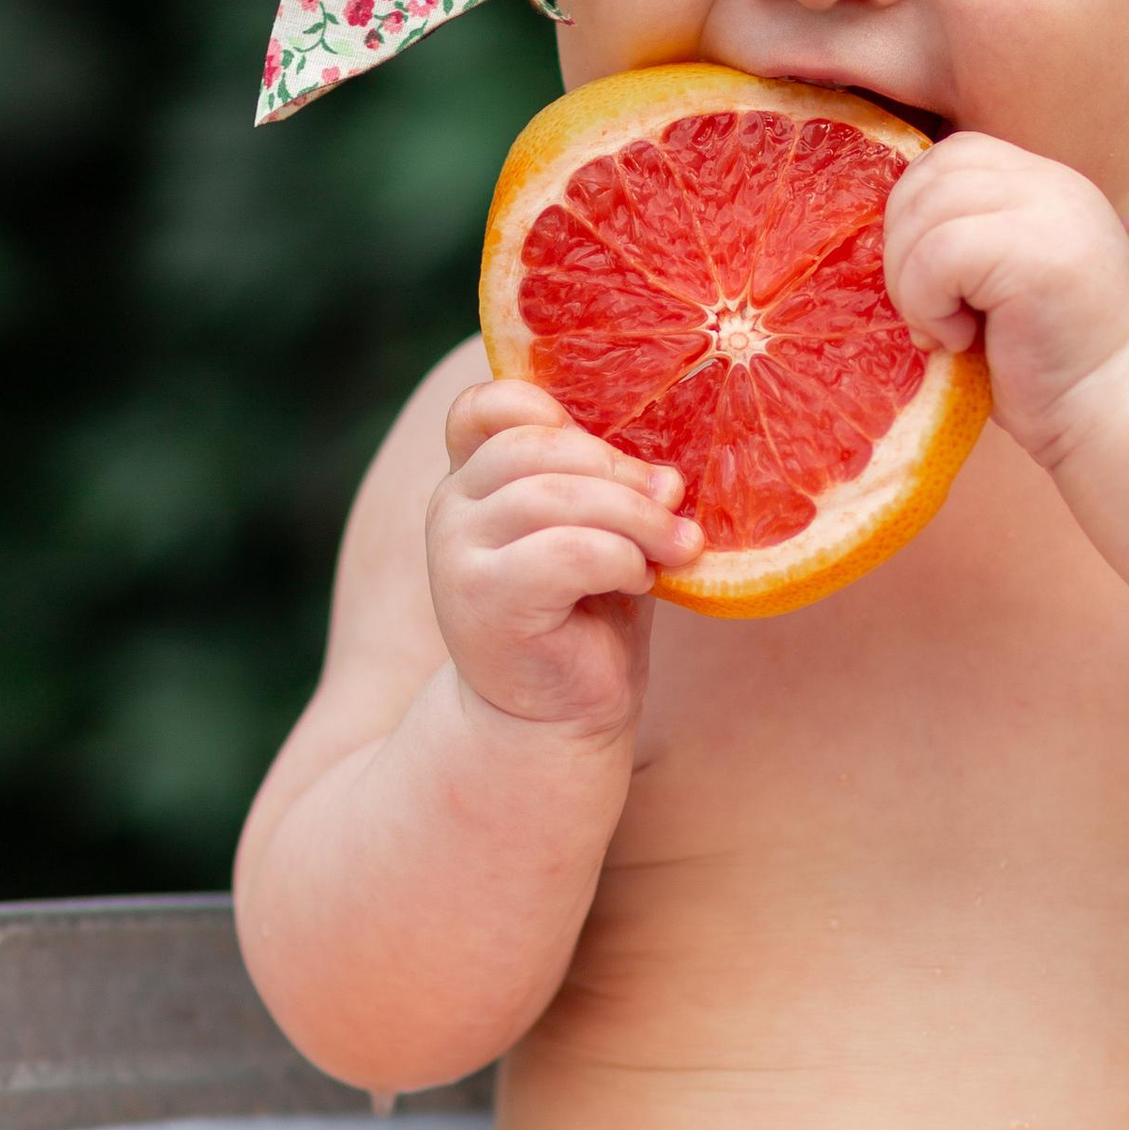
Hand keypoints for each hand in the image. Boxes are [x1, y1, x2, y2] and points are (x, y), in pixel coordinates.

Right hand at [427, 382, 699, 738]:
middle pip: (536, 445)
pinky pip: (566, 551)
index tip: (612, 449)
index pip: (486, 407)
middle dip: (621, 470)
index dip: (549, 409)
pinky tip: (639, 581)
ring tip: (675, 548)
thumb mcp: (596, 533)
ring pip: (553, 495)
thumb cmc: (584, 619)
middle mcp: (452, 508)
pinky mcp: (482, 601)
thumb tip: (666, 473)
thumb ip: (608, 488)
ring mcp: (456, 554)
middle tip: (675, 500)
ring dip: (634, 517)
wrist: (553, 722)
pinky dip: (619, 559)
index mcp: (475, 480)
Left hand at [882, 132, 1128, 464]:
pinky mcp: (1038, 255)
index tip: (926, 281)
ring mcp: (1052, 213)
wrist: (1118, 418)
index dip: (914, 211)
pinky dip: (927, 305)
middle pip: (930, 174)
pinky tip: (961, 342)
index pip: (952, 156)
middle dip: (901, 247)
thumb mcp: (1000, 285)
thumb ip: (961, 238)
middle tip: (925, 314)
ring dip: (911, 282)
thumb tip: (875, 226)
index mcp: (1048, 185)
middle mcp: (1056, 184)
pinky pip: (937, 256)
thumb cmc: (1048, 368)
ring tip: (945, 332)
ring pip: (926, 212)